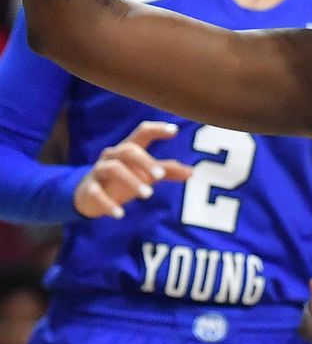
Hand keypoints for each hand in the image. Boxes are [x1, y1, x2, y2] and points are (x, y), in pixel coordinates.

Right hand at [74, 120, 191, 219]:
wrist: (87, 196)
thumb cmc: (122, 179)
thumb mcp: (145, 173)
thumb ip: (167, 171)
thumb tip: (192, 172)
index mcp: (128, 149)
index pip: (142, 132)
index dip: (157, 129)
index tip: (174, 130)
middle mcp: (112, 156)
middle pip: (128, 150)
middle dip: (145, 161)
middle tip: (161, 176)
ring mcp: (98, 171)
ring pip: (113, 169)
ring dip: (131, 180)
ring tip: (148, 194)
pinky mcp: (88, 190)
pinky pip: (96, 193)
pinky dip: (108, 203)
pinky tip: (120, 214)